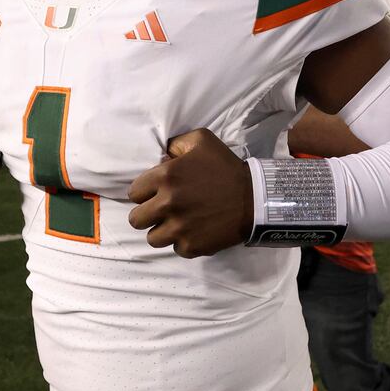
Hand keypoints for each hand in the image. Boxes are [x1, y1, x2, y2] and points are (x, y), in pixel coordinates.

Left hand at [127, 129, 252, 257]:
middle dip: (148, 214)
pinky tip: (195, 231)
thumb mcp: (201, 141)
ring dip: (162, 231)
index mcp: (165, 177)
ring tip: (177, 224)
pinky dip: (184, 242)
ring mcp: (179, 228)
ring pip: (152, 238)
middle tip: (164, 211)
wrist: (256, 198)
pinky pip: (175, 249)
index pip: (134, 193)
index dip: (145, 193)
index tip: (157, 193)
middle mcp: (167, 203)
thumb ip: (175, 143)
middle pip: (136, 219)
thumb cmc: (226, 168)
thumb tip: (160, 155)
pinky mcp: (191, 246)